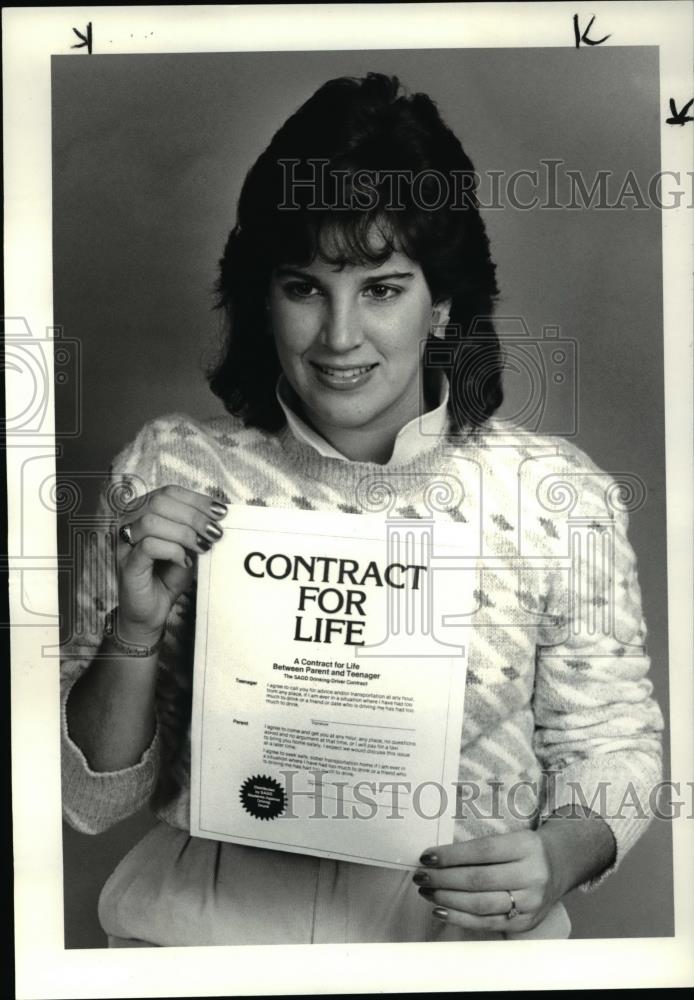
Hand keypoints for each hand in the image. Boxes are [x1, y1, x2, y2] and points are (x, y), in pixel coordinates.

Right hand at [116, 485, 227, 641]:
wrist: (151, 610)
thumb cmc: (167, 575)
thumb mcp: (188, 547)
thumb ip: (197, 529)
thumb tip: (219, 515)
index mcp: (144, 511)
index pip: (169, 492)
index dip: (197, 499)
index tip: (221, 512)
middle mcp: (129, 522)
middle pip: (160, 502)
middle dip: (194, 516)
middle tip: (215, 533)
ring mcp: (124, 542)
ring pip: (151, 521)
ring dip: (184, 533)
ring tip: (202, 548)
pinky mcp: (126, 563)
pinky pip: (148, 546)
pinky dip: (172, 551)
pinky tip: (184, 562)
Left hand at [413, 830, 562, 933]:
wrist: (560, 865)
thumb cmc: (524, 848)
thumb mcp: (510, 837)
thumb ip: (479, 847)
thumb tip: (437, 857)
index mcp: (525, 846)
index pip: (482, 851)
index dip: (451, 855)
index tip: (427, 856)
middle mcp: (531, 875)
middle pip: (478, 879)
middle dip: (443, 879)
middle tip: (421, 876)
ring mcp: (530, 902)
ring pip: (480, 904)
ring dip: (447, 899)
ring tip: (427, 891)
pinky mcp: (525, 922)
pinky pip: (487, 923)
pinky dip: (460, 918)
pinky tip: (440, 910)